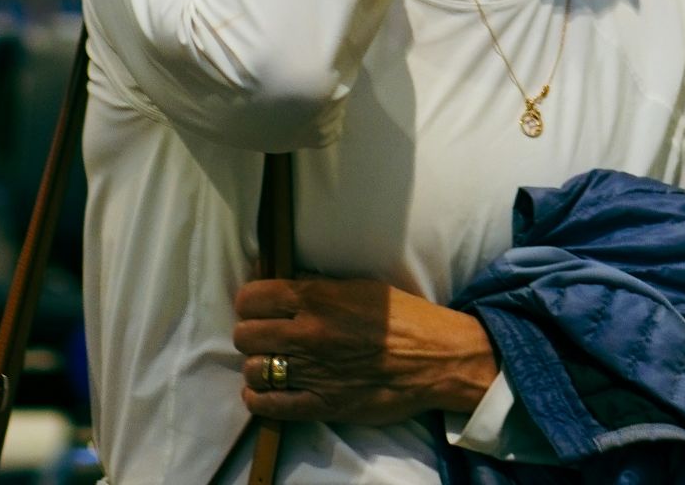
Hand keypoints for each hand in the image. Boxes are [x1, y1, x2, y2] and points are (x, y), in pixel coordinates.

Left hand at [233, 277, 497, 425]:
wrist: (438, 359)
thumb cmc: (404, 318)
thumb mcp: (360, 287)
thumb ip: (317, 286)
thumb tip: (279, 280)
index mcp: (317, 299)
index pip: (252, 298)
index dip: (250, 302)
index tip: (259, 307)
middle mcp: (308, 333)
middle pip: (246, 335)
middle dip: (252, 334)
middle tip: (268, 337)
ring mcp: (312, 371)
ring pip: (253, 369)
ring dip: (259, 367)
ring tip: (273, 364)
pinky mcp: (320, 404)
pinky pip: (267, 405)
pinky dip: (260, 398)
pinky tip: (268, 390)